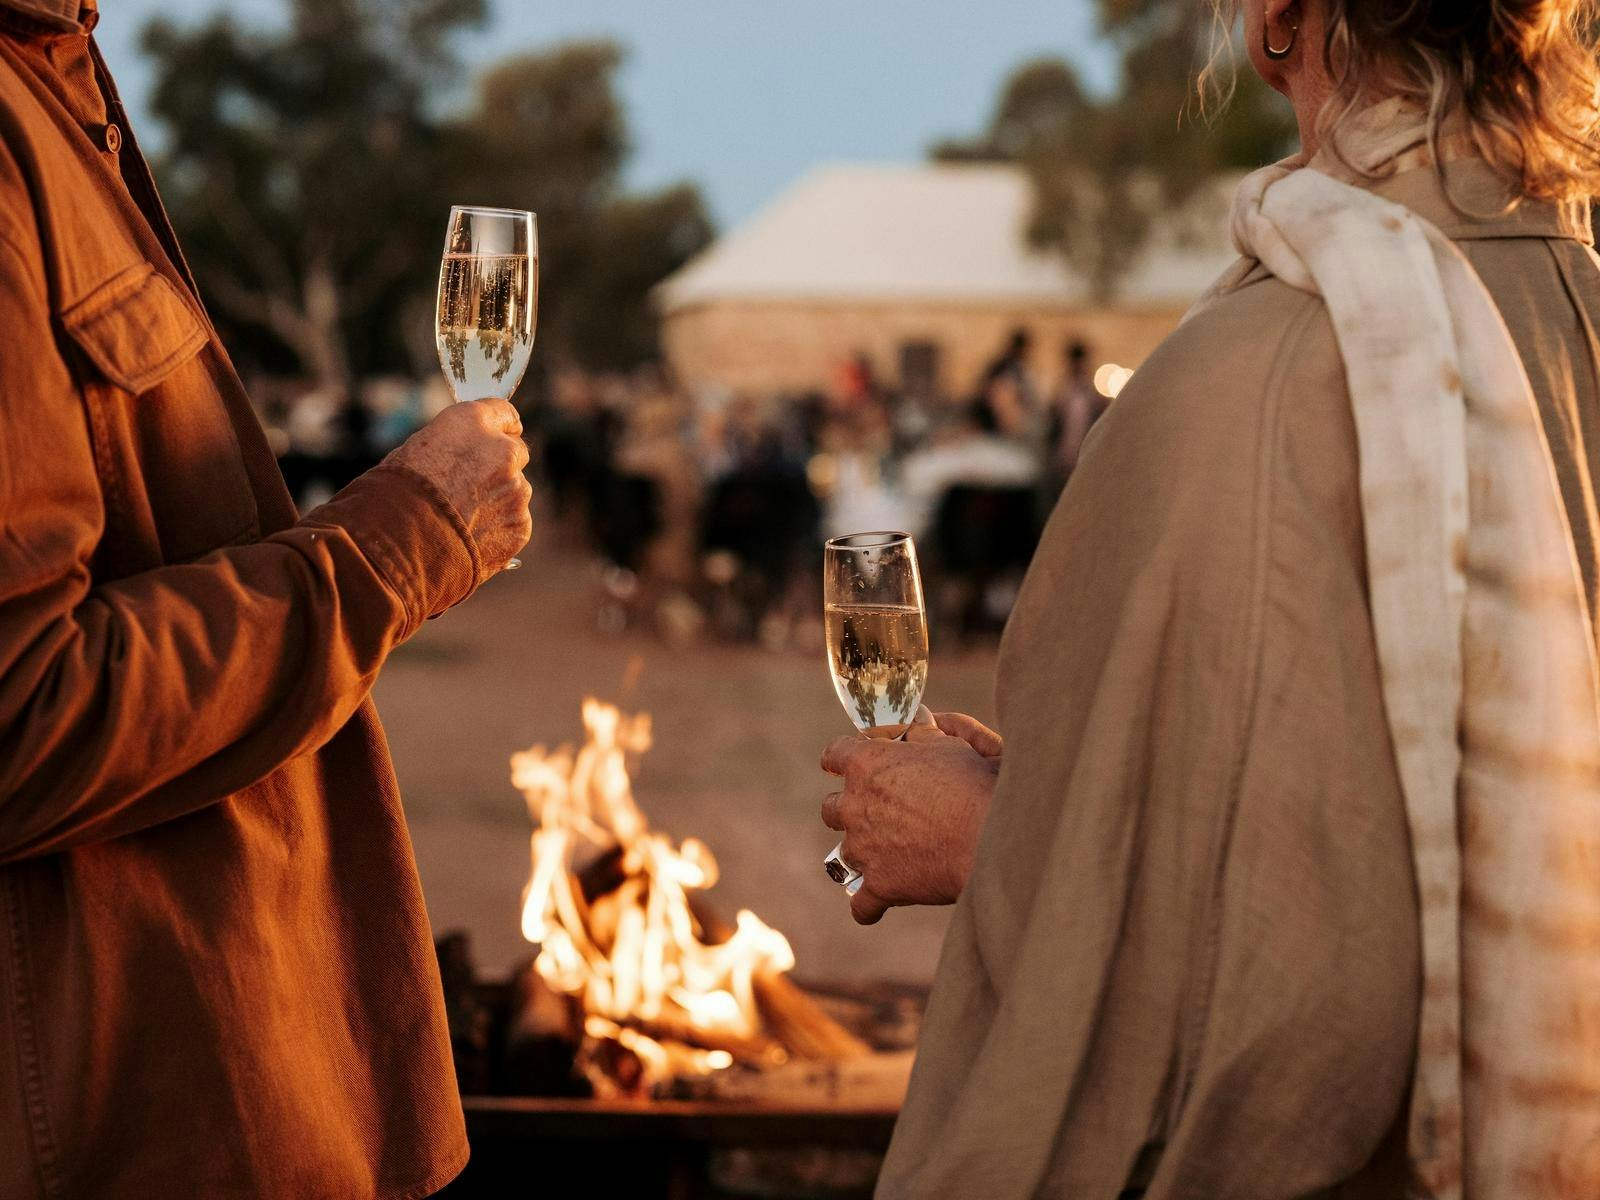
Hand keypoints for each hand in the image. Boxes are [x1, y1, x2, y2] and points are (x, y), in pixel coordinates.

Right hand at [386, 399, 531, 576]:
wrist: (398, 543)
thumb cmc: (394, 494)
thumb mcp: (417, 450)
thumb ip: (453, 446)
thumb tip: (466, 454)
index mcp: (472, 422)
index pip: (504, 413)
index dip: (501, 426)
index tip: (502, 433)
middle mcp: (502, 451)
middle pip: (515, 453)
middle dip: (500, 467)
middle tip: (474, 486)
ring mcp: (516, 490)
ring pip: (515, 492)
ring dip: (498, 501)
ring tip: (462, 520)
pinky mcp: (519, 525)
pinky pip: (514, 523)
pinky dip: (499, 530)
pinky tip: (470, 538)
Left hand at [820, 712, 1001, 924]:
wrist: (993, 836)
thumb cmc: (975, 784)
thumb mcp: (950, 746)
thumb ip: (924, 733)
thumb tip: (917, 718)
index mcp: (868, 764)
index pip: (834, 755)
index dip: (841, 760)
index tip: (848, 765)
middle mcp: (856, 805)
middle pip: (831, 808)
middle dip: (850, 811)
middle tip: (876, 814)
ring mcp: (863, 848)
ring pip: (841, 855)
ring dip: (860, 854)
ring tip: (883, 857)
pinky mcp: (879, 886)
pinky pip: (861, 905)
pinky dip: (868, 906)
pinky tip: (878, 905)